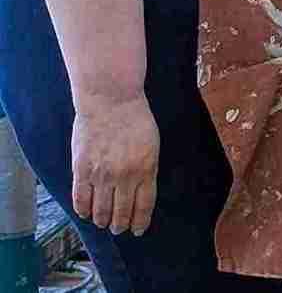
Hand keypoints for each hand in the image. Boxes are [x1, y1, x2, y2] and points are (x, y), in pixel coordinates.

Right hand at [72, 92, 158, 235]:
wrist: (111, 100)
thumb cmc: (135, 120)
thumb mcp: (152, 144)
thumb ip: (147, 170)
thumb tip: (141, 194)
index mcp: (147, 168)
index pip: (144, 205)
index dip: (140, 222)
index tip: (137, 230)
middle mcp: (125, 175)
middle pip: (122, 212)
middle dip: (120, 225)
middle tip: (119, 228)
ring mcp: (102, 173)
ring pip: (100, 211)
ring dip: (102, 220)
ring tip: (104, 222)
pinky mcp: (82, 169)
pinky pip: (81, 199)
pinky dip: (84, 211)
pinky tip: (87, 213)